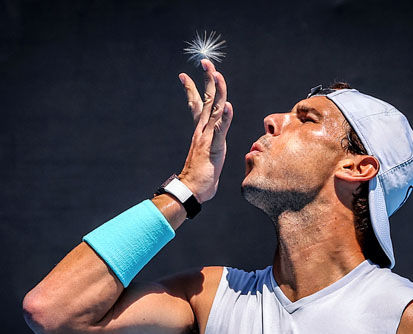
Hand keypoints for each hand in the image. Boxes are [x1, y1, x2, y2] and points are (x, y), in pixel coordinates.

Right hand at [177, 59, 232, 202]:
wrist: (192, 191)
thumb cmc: (200, 178)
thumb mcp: (206, 156)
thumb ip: (208, 147)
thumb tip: (210, 149)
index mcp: (201, 132)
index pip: (197, 105)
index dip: (192, 89)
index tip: (184, 74)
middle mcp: (203, 131)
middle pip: (207, 100)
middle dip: (207, 80)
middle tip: (205, 62)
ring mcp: (208, 138)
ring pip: (214, 109)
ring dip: (217, 91)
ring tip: (217, 74)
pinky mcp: (215, 147)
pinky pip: (221, 130)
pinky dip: (225, 117)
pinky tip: (227, 105)